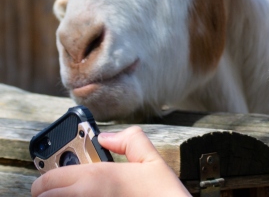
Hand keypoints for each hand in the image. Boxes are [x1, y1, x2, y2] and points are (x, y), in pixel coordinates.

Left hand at [31, 126, 189, 196]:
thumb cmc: (163, 195)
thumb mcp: (154, 161)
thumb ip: (132, 140)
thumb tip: (107, 136)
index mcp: (96, 177)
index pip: (48, 179)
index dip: (45, 178)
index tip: (52, 179)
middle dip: (48, 192)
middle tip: (61, 190)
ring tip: (75, 195)